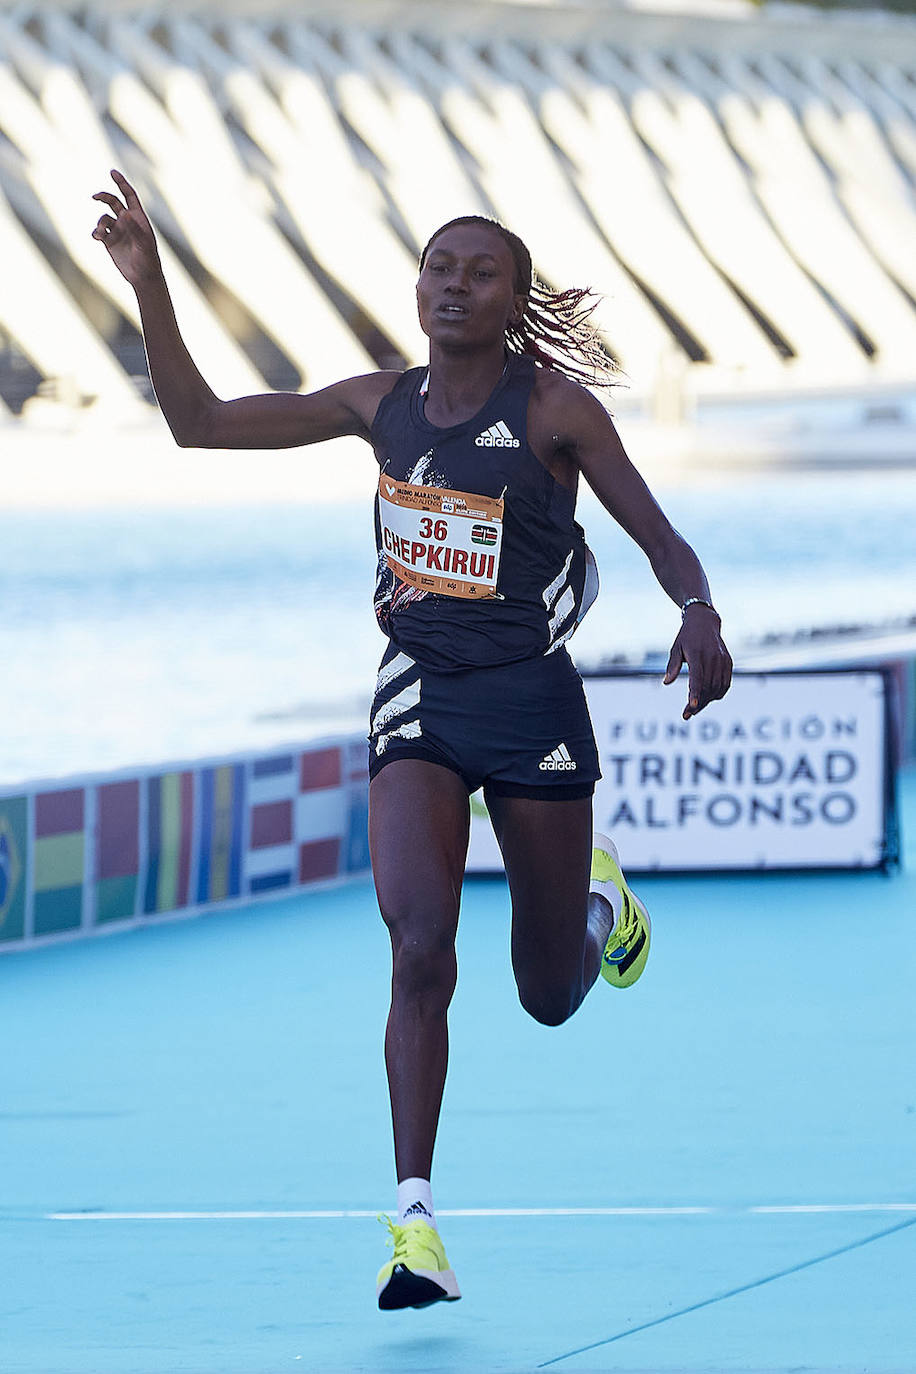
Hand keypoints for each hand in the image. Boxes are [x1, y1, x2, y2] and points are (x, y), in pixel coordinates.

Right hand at [91, 169, 160, 287]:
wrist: (143, 277)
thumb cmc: (148, 260)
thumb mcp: (143, 244)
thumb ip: (134, 228)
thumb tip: (124, 212)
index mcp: (138, 217)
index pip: (129, 195)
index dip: (121, 183)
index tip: (112, 172)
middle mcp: (126, 222)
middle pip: (113, 202)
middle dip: (103, 197)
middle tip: (95, 197)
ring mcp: (117, 231)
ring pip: (103, 219)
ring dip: (100, 224)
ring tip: (101, 235)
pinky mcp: (109, 242)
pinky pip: (98, 232)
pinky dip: (95, 232)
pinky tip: (97, 237)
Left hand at [663, 606, 732, 719]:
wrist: (705, 622)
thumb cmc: (686, 637)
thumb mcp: (676, 648)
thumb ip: (672, 666)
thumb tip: (666, 683)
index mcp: (697, 653)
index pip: (697, 677)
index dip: (694, 693)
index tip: (690, 707)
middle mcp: (712, 657)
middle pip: (706, 686)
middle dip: (697, 703)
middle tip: (686, 714)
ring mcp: (722, 660)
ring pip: (717, 687)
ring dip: (706, 701)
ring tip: (695, 708)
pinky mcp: (728, 663)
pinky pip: (725, 684)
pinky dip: (717, 694)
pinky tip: (708, 699)